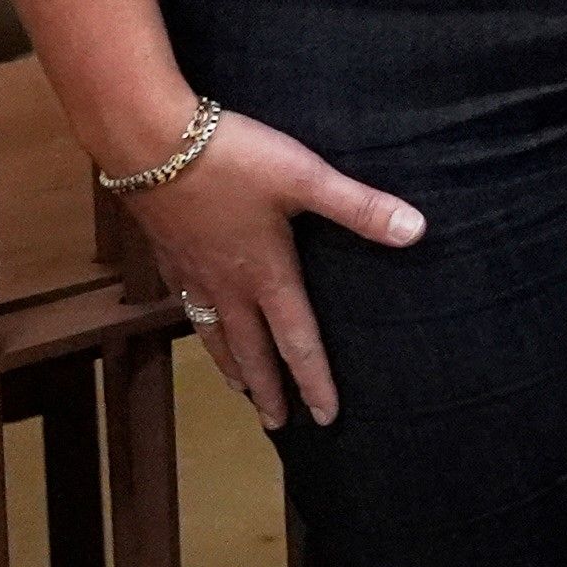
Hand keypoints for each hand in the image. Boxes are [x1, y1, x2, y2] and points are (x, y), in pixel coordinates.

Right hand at [111, 106, 422, 427]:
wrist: (148, 142)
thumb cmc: (232, 159)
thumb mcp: (305, 178)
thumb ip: (359, 207)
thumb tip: (417, 230)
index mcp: (267, 274)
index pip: (297, 341)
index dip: (314, 380)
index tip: (325, 417)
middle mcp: (229, 285)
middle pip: (251, 350)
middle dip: (268, 390)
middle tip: (278, 425)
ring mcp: (193, 272)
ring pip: (215, 334)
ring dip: (231, 366)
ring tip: (240, 390)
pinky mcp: (168, 253)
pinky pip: (188, 306)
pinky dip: (200, 328)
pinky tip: (200, 320)